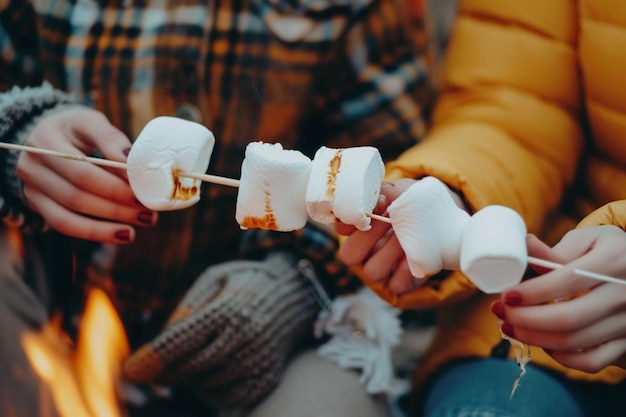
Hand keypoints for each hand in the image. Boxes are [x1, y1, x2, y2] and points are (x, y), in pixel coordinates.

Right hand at [17, 107, 156, 242]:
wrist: (47, 136)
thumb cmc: (76, 129)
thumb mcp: (91, 122)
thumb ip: (111, 139)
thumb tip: (134, 161)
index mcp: (45, 140)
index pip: (83, 170)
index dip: (114, 186)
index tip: (143, 192)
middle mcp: (32, 166)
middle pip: (76, 195)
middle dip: (116, 207)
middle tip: (148, 212)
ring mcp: (31, 188)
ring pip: (69, 216)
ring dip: (107, 226)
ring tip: (139, 227)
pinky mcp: (36, 205)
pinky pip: (65, 226)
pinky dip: (94, 233)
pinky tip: (121, 233)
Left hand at [122, 252, 318, 410]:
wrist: (295, 297)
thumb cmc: (245, 284)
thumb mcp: (216, 278)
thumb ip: (188, 305)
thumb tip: (163, 338)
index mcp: (230, 307)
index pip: (185, 338)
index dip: (155, 357)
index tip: (131, 370)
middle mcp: (247, 336)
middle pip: (192, 367)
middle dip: (165, 373)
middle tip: (150, 371)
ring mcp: (259, 360)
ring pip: (206, 385)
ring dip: (187, 379)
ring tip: (190, 361)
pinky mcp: (266, 379)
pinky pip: (227, 399)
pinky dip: (209, 391)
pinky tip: (209, 373)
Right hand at [338, 179, 423, 294]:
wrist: (439, 220)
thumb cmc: (411, 203)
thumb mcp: (398, 191)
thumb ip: (385, 192)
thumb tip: (378, 200)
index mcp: (355, 229)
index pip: (341, 227)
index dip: (349, 221)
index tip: (369, 208)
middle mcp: (362, 252)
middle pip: (349, 254)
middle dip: (369, 236)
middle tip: (388, 219)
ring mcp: (378, 270)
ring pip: (372, 271)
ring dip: (390, 251)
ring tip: (406, 235)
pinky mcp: (398, 284)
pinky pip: (396, 284)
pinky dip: (408, 269)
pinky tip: (418, 253)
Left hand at [493, 228, 625, 372]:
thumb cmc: (606, 251)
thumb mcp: (587, 240)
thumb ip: (555, 250)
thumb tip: (522, 246)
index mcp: (614, 261)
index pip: (568, 281)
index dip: (532, 292)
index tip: (506, 295)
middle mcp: (625, 294)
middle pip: (569, 318)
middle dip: (525, 319)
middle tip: (500, 313)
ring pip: (575, 341)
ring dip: (534, 337)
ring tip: (509, 326)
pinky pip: (592, 361)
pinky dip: (563, 357)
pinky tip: (543, 343)